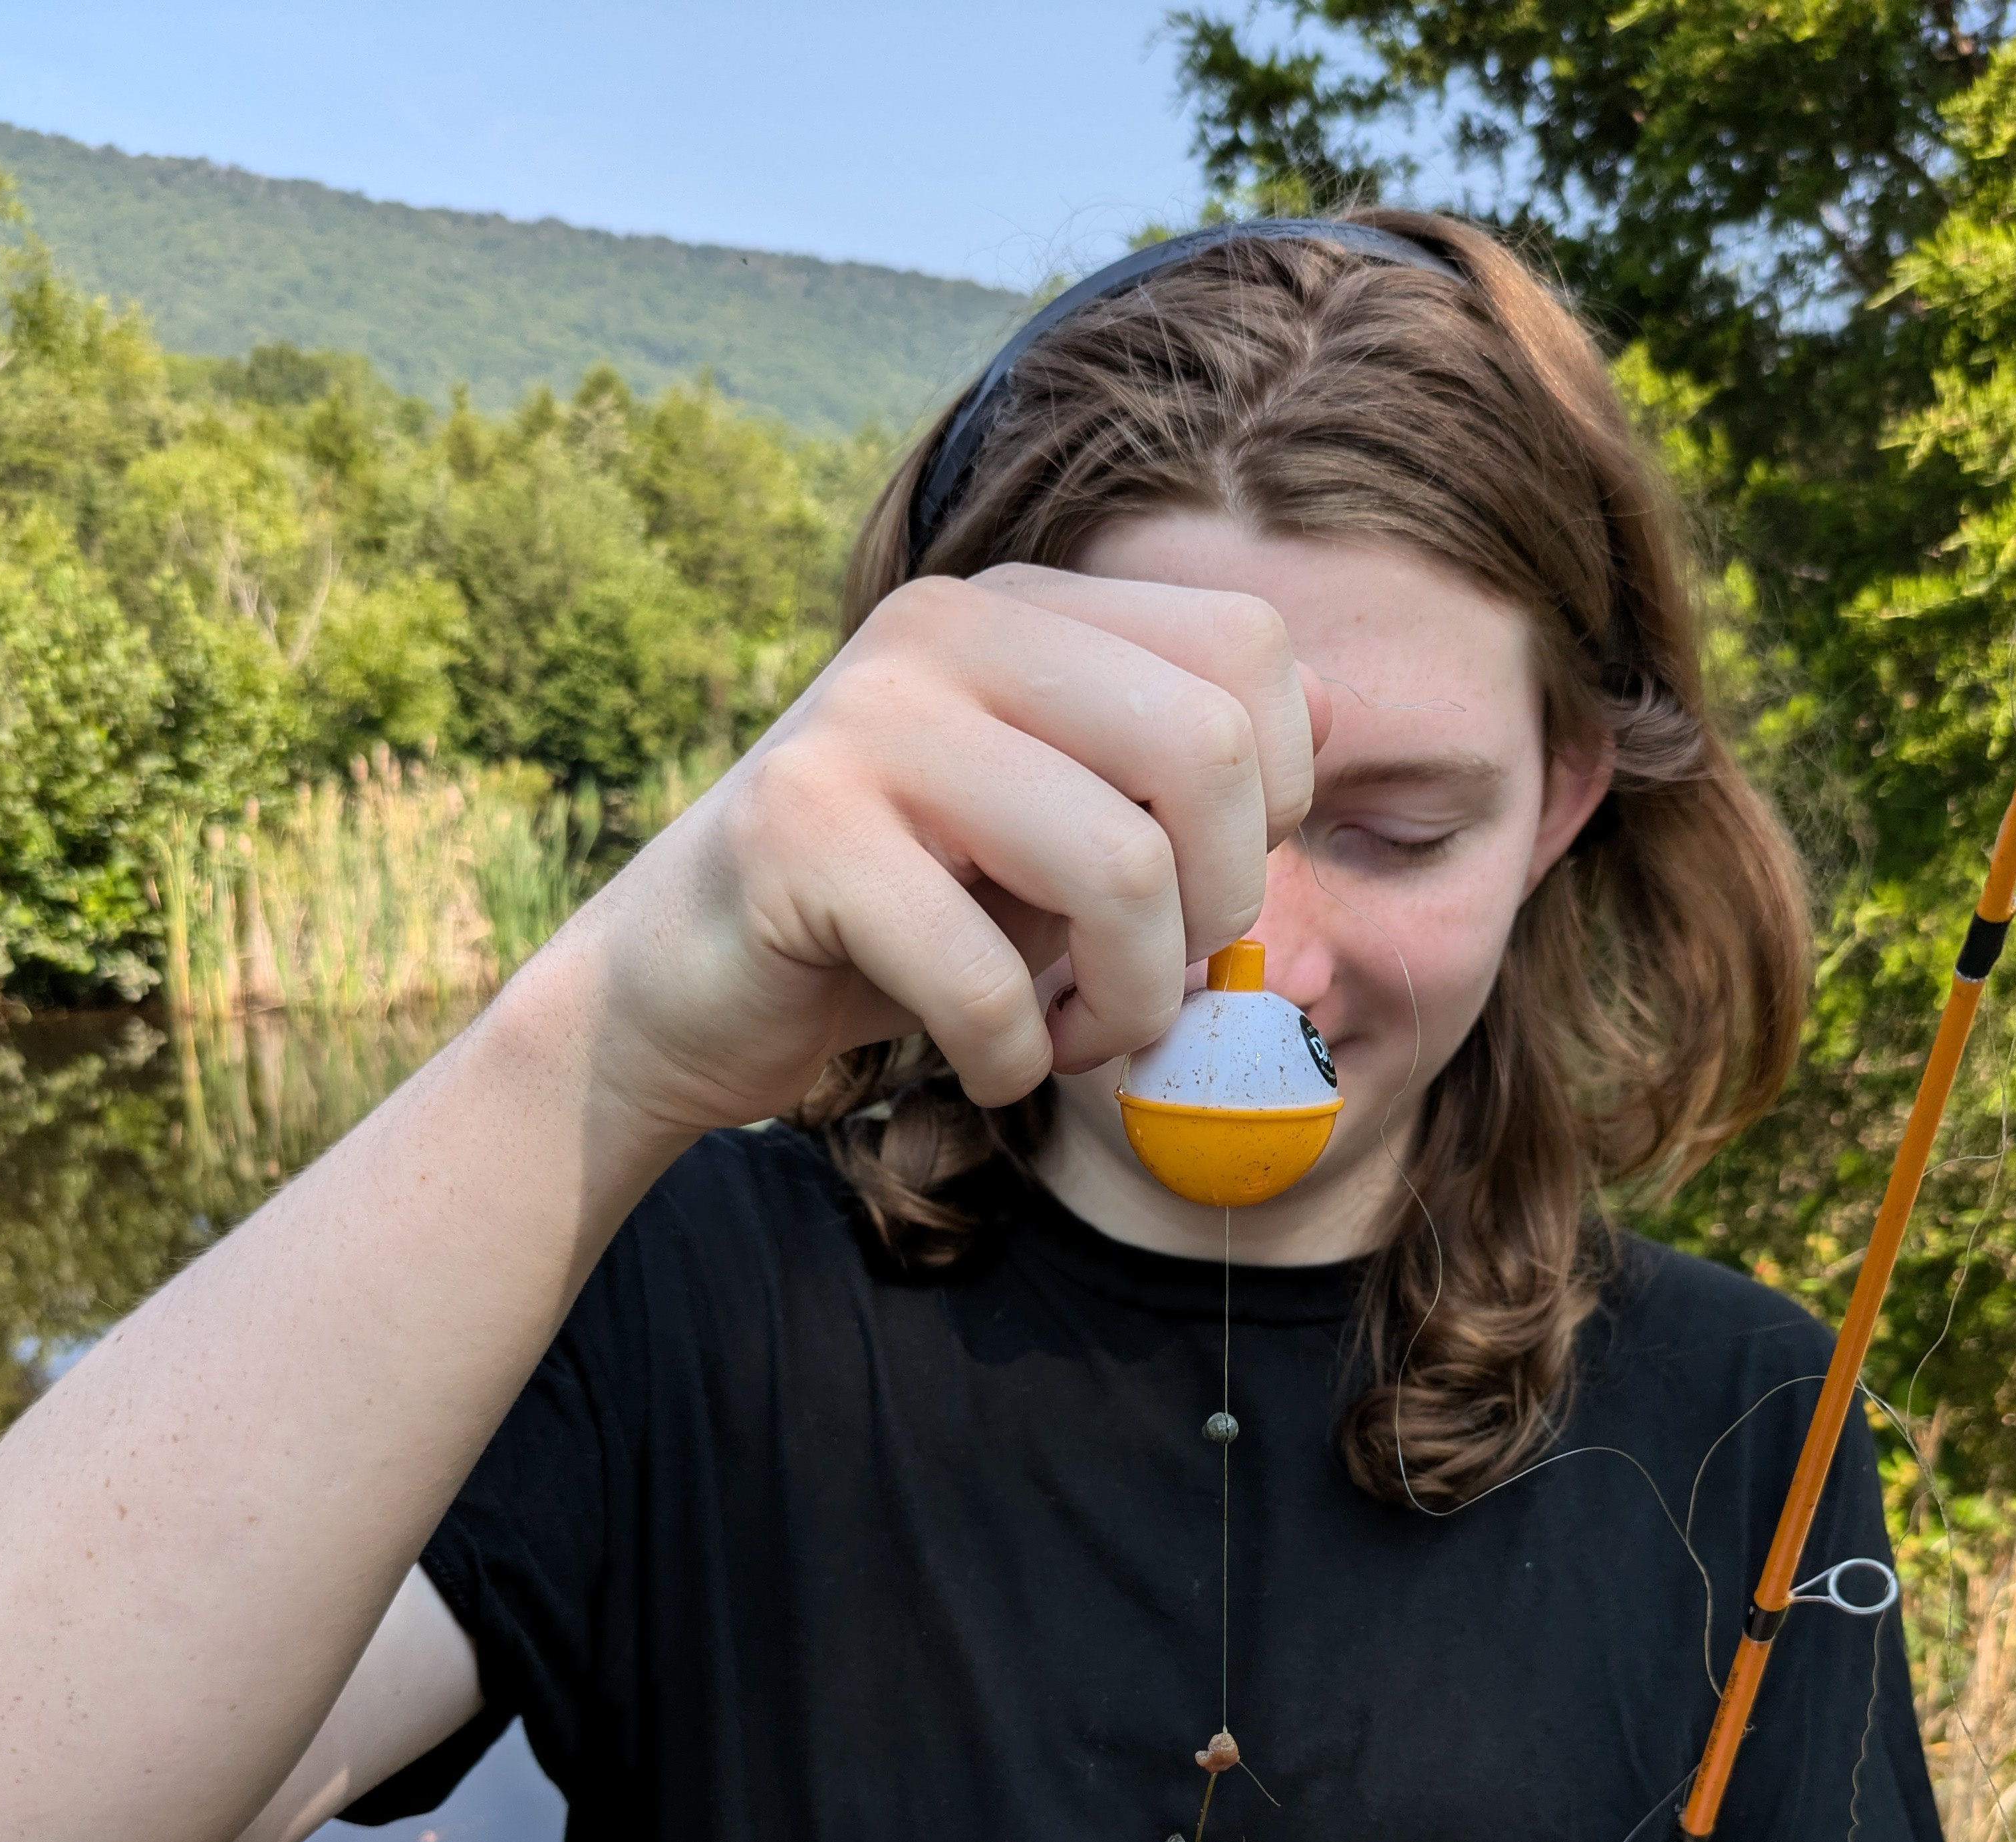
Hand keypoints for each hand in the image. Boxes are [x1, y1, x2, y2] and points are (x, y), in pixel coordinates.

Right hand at [529, 564, 1328, 1143]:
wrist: (682, 988)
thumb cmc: (903, 922)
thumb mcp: (1059, 833)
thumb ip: (1175, 783)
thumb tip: (1333, 731)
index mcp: (1025, 607)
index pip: (1253, 649)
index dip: (1275, 800)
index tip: (1200, 887)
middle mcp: (948, 629)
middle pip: (1211, 751)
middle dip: (1218, 913)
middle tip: (1149, 982)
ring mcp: (866, 720)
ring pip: (1123, 871)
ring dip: (1129, 1005)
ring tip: (1072, 1035)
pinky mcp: (798, 833)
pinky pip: (986, 978)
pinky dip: (1013, 1059)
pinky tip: (983, 1060)